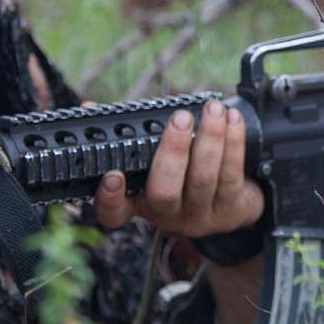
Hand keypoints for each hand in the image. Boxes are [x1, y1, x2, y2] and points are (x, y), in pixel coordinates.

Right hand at [93, 99, 263, 238]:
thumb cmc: (183, 174)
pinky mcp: (231, 209)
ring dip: (210, 139)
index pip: (115, 214)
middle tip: (180, 118)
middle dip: (173, 151)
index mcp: (141, 203)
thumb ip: (127, 135)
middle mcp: (169, 216)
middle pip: (165, 192)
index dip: (110, 199)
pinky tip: (232, 120)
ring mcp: (200, 216)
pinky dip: (233, 142)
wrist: (232, 204)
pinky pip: (232, 174)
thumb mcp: (152, 161)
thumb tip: (89, 108)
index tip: (112, 175)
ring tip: (213, 110)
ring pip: (203, 179)